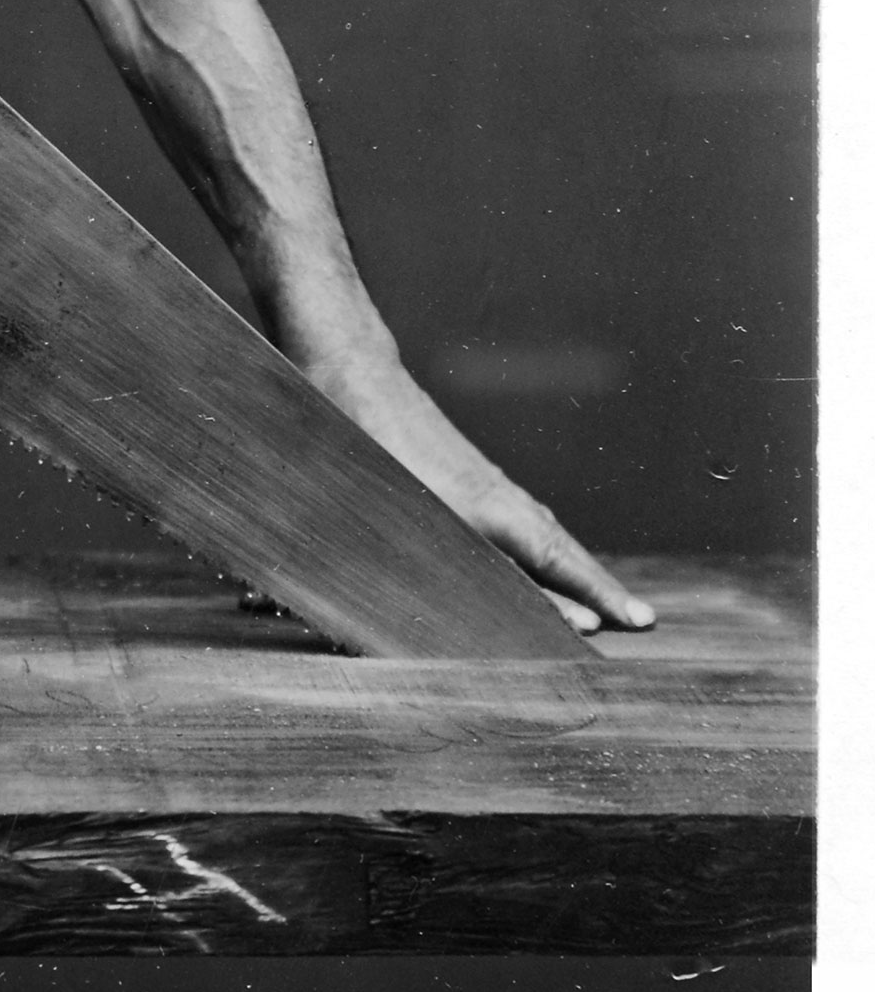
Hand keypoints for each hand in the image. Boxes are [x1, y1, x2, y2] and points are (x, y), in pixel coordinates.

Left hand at [295, 333, 655, 634]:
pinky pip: (521, 512)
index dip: (586, 597)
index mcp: (479, 509)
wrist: (349, 367)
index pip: (548, 563)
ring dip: (576, 565)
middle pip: (558, 548)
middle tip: (641, 619)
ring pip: (542, 528)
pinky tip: (543, 548)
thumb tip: (431, 616)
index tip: (626, 624)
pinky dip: (546, 538)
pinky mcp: (466, 468)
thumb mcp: (386, 514)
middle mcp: (493, 493)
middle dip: (598, 587)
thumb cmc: (356, 443)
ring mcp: (483, 477)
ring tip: (604, 595)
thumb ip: (416, 568)